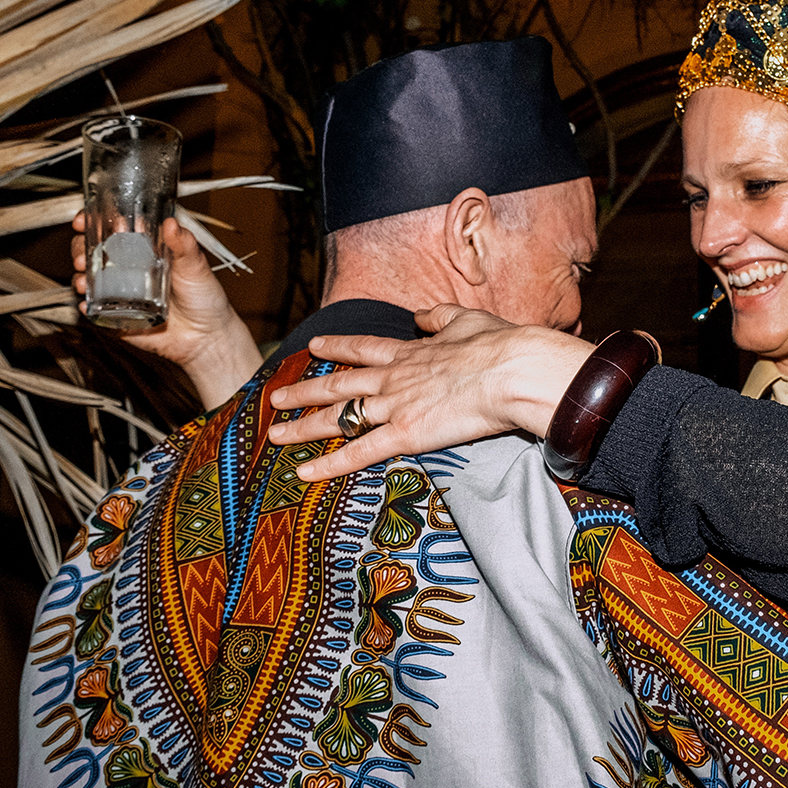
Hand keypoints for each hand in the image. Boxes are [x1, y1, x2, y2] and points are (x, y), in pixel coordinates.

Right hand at [70, 213, 260, 409]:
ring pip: (89, 277)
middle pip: (93, 250)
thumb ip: (184, 244)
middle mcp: (128, 268)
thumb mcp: (195, 265)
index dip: (93, 221)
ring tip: (83, 278)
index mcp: (143, 249)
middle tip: (83, 254)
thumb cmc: (204, 297)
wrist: (206, 337)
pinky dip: (86, 305)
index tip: (83, 220)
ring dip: (79, 275)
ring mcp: (120, 292)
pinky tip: (86, 302)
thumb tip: (171, 223)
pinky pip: (95, 309)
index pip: (112, 228)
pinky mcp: (118, 316)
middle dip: (79, 248)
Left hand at [266, 305, 593, 479]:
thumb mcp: (468, 320)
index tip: (315, 346)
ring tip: (275, 433)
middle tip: (277, 397)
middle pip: (338, 384)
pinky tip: (304, 473)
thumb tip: (421, 315)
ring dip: (303, 426)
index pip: (364, 349)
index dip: (338, 348)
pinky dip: (329, 465)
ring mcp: (395, 406)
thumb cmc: (500, 347)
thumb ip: (441, 317)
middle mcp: (394, 378)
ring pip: (338, 417)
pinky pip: (359, 453)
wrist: (512, 370)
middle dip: (304, 391)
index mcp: (411, 352)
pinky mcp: (404, 435)